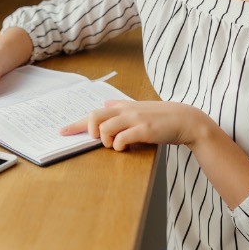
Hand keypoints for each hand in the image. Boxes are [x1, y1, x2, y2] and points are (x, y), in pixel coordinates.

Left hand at [60, 100, 211, 150]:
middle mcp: (126, 110)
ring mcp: (134, 119)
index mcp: (123, 106)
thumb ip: (122, 106)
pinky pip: (122, 139)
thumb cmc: (162, 117)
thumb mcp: (140, 108)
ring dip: (106, 142)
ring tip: (116, 145)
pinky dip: (120, 146)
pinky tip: (128, 147)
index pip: (94, 112)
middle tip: (98, 140)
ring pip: (106, 129)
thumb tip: (106, 102)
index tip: (62, 131)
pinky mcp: (144, 130)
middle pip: (94, 117)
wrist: (186, 120)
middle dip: (90, 131)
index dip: (76, 123)